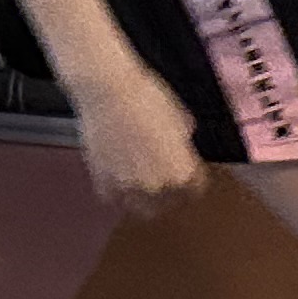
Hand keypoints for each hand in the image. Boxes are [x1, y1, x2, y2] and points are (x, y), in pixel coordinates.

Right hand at [73, 61, 206, 208]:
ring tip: (138, 187)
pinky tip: (114, 180)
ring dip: (141, 199)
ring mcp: (129, 187)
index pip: (194, 190)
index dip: (191, 181)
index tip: (187, 176)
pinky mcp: (102, 181)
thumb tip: (182, 146)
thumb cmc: (149, 97)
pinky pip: (112, 198)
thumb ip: (184, 141)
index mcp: (183, 172)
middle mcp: (158, 187)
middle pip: (167, 204)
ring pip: (139, 207)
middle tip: (161, 182)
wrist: (108, 91)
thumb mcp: (180, 118)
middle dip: (167, 194)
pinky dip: (114, 191)